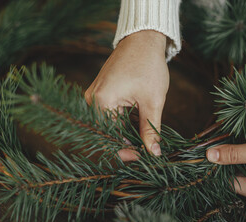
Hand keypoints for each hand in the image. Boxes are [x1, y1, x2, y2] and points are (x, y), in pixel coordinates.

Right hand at [85, 30, 168, 160]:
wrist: (142, 40)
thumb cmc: (148, 66)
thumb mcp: (152, 100)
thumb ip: (150, 130)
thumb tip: (153, 153)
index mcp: (101, 101)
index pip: (110, 137)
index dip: (126, 151)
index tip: (143, 157)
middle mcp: (91, 100)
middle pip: (107, 132)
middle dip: (127, 143)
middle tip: (146, 151)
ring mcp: (93, 95)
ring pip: (108, 125)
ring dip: (125, 133)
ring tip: (143, 138)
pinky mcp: (99, 92)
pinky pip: (108, 114)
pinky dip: (122, 122)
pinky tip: (136, 124)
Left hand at [206, 132, 245, 204]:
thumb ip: (235, 154)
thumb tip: (211, 155)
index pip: (234, 185)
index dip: (219, 173)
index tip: (206, 162)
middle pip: (236, 178)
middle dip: (223, 166)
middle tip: (209, 155)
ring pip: (238, 170)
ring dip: (229, 160)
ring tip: (216, 151)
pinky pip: (244, 164)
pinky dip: (236, 157)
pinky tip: (226, 150)